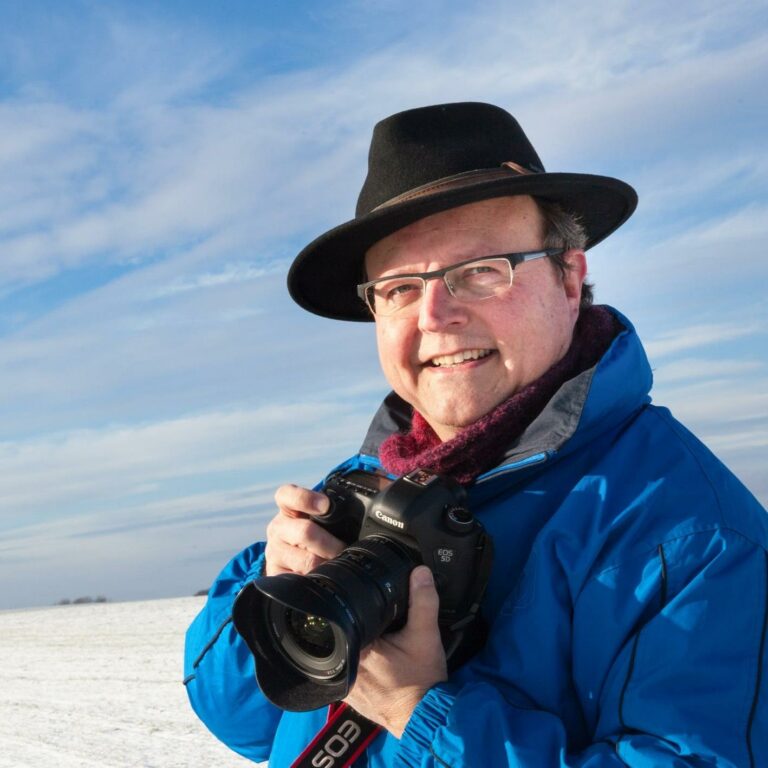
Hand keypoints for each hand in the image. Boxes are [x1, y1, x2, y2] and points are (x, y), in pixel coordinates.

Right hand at [264, 484, 345, 575]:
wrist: (295, 562)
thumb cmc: (316, 534)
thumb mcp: (321, 519)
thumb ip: (335, 511)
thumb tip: (367, 503)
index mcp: (288, 508)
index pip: (287, 495)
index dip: (305, 498)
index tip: (326, 505)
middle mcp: (278, 528)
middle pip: (305, 532)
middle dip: (332, 544)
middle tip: (345, 549)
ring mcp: (274, 552)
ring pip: (308, 560)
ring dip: (328, 565)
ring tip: (337, 566)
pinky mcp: (276, 575)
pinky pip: (301, 580)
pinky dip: (317, 580)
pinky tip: (323, 578)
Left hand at [344, 565, 447, 737]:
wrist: (425, 717)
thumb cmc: (423, 681)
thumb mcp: (426, 636)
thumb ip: (423, 601)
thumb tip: (420, 572)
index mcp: (357, 647)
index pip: (345, 615)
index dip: (355, 605)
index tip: (368, 603)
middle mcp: (343, 666)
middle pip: (341, 631)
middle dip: (354, 623)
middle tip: (379, 627)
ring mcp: (342, 684)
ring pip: (341, 649)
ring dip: (352, 642)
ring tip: (375, 641)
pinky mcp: (347, 694)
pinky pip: (345, 667)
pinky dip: (355, 659)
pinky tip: (372, 659)